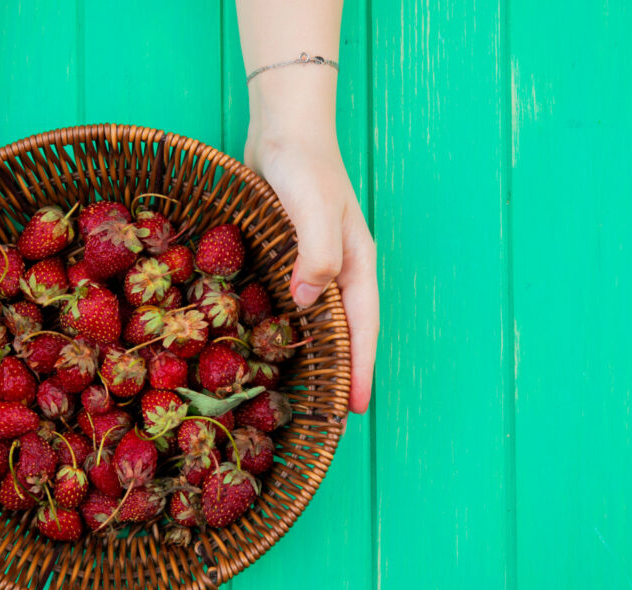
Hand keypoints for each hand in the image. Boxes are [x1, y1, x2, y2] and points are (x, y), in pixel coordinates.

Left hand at [245, 128, 377, 413]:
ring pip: (318, 323)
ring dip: (314, 357)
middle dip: (341, 374)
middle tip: (327, 418)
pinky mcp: (287, 259)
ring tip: (300, 395)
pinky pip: (290, 305)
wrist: (285, 128)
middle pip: (345, 334)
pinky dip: (287, 330)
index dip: (359, 370)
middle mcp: (339, 272)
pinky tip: (270, 348)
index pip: (362, 329)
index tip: (355, 411)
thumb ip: (316, 254)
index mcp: (356, 266)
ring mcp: (313, 266)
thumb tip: (308, 304)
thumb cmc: (304, 166)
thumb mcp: (313, 208)